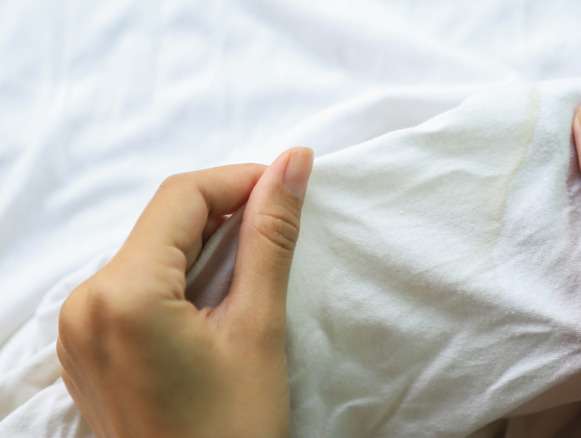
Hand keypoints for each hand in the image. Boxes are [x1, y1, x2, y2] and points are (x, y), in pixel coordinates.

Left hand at [57, 147, 313, 437]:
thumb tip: (292, 164)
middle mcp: (84, 305)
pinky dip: (178, 273)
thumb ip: (271, 237)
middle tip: (278, 221)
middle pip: (161, 221)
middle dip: (224, 210)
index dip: (240, 179)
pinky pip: (132, 284)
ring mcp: (78, 330)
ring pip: (148, 250)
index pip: (182, 196)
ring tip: (254, 258)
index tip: (287, 183)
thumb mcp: (259, 327)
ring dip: (203, 242)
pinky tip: (216, 291)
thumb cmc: (233, 431)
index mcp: (123, 295)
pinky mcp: (87, 348)